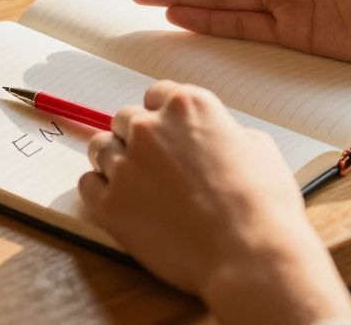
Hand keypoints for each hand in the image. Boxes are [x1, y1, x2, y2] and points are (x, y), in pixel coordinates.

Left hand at [78, 81, 350, 323]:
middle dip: (137, 138)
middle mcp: (150, 128)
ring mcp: (126, 165)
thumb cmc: (263, 205)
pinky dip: (100, 189)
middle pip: (124, 120)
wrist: (250, 255)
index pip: (156, 95)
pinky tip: (121, 201)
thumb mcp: (258, 147)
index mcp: (187, 106)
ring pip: (100, 149)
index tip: (168, 134)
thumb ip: (224, 131)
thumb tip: (212, 137)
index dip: (163, 116)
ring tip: (138, 185)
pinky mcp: (111, 204)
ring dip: (115, 161)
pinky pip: (87, 184)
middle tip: (156, 165)